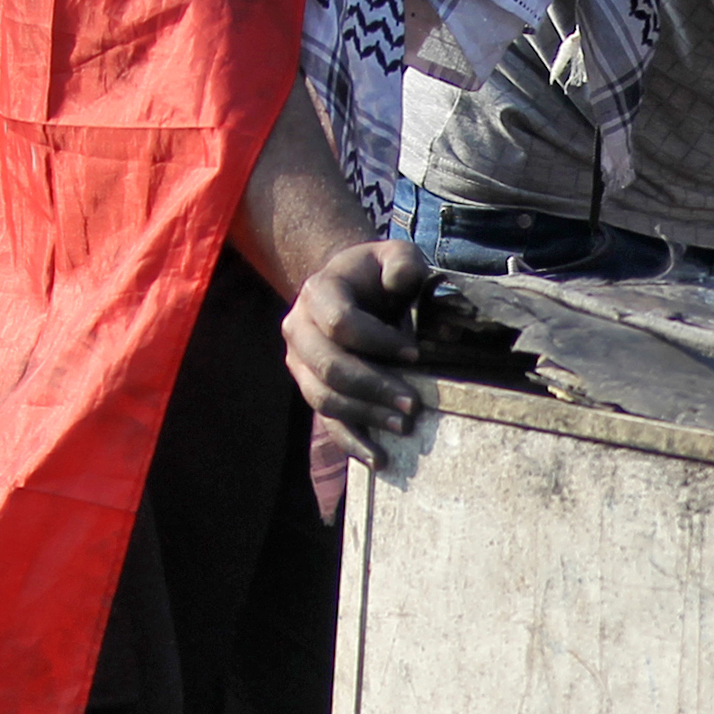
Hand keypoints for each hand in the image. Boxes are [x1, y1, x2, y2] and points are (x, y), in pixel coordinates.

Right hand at [284, 239, 434, 459]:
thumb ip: (402, 263)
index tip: (415, 354)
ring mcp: (300, 363)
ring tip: (404, 426)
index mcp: (318, 292)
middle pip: (330, 367)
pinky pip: (326, 420)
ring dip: (365, 415)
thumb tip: (401, 283)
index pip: (341, 323)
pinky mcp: (310, 388)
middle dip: (373, 387)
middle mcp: (298, 328)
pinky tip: (378, 458)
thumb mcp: (395, 255)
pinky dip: (351, 442)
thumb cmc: (378, 274)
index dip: (377, 341)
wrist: (352, 289)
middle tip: (413, 404)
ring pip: (325, 397)